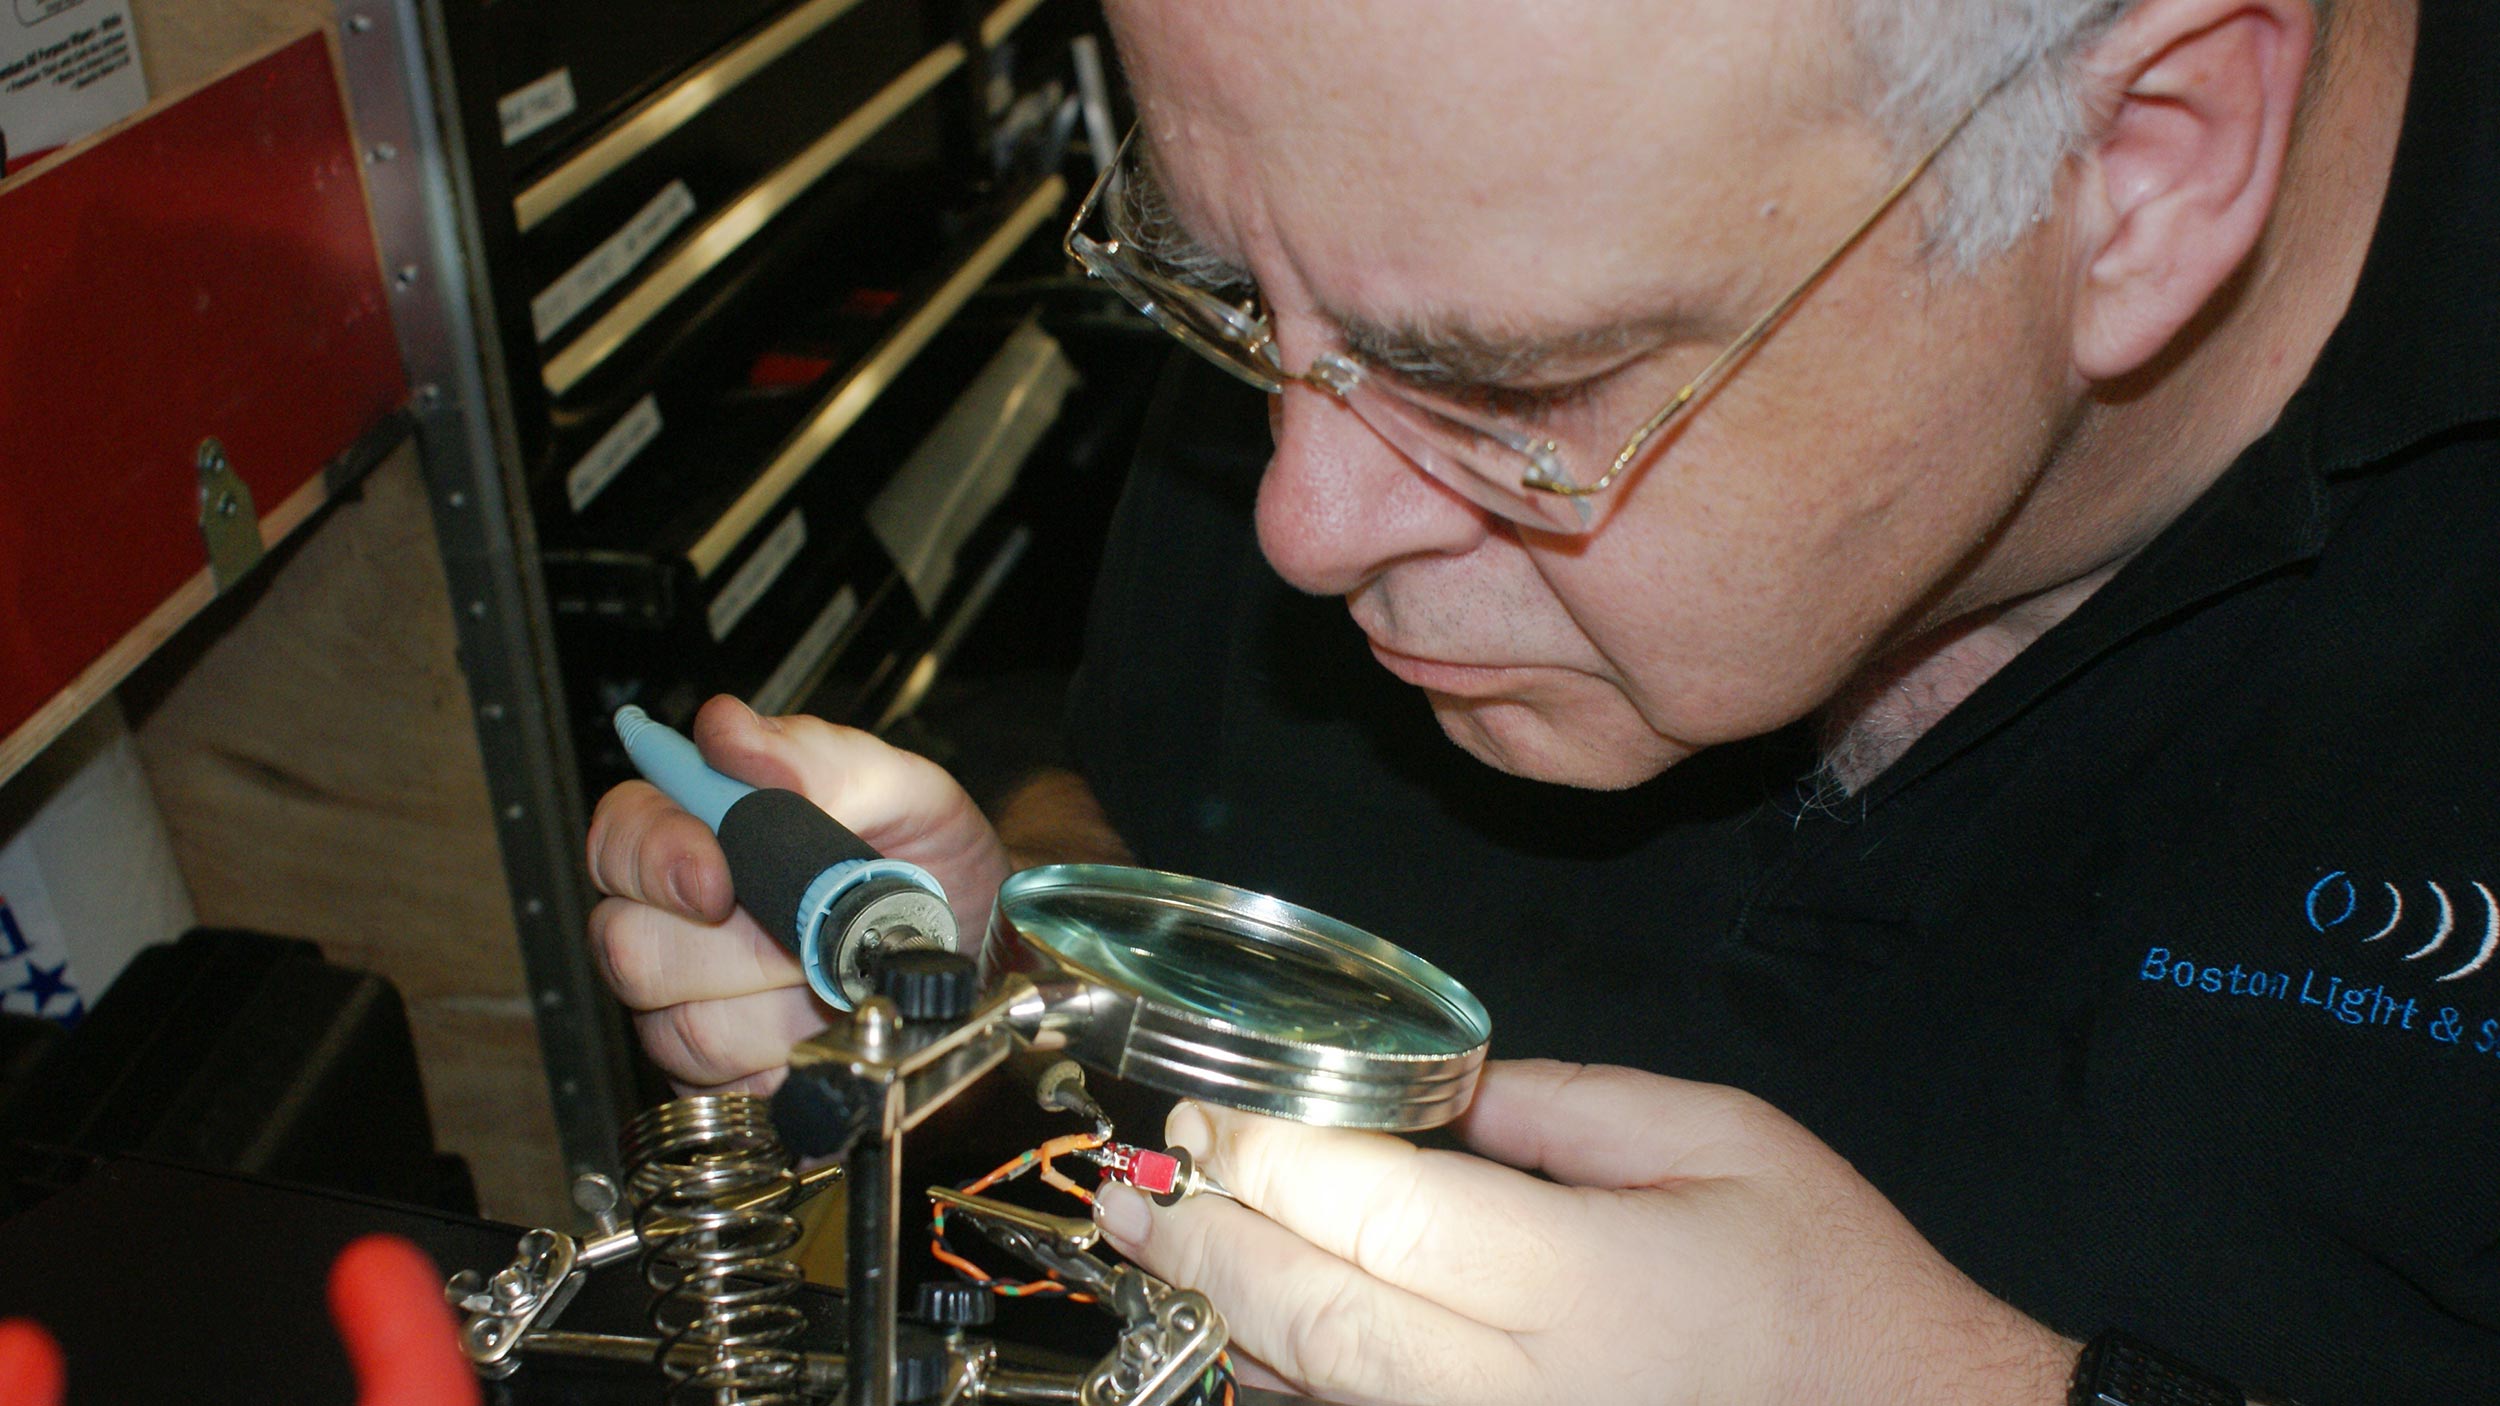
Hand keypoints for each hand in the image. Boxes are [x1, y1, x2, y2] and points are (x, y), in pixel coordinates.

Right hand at [586, 695, 1010, 1093]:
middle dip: (736, 948)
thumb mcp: (906, 792)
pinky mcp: (725, 1079)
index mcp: (702, 833)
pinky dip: (792, 1064)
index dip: (654, 857)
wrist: (986, 950)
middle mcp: (677, 921)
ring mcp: (691, 1005)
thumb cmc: (933, 863)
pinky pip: (729, 1090)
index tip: (715, 878)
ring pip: (682, 1027)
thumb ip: (821, 757)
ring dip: (779, 1008)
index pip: (618, 836)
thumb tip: (727, 732)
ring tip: (841, 980)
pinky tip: (832, 1031)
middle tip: (816, 938)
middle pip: (628, 944)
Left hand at [1092, 1060, 2075, 1405]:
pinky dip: (1291, 1398)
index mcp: (1577, 1282)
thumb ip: (1561, 1104)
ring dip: (1221, 1327)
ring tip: (1157, 1258)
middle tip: (1130, 1191)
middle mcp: (1520, 1392)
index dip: (1265, 1154)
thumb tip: (1429, 1089)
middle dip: (1202, 1243)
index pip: (1368, 1207)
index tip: (1209, 1115)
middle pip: (1309, 1313)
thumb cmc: (1836, 1290)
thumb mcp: (1723, 1140)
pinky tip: (1248, 1355)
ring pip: (1316, 1400)